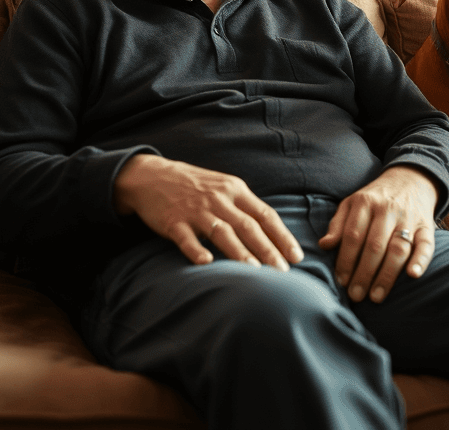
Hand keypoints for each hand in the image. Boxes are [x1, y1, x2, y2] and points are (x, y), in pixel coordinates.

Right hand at [114, 153, 303, 270]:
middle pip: (248, 226)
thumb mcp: (223, 186)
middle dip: (267, 249)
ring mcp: (195, 210)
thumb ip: (244, 206)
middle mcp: (218, 198)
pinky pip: (186, 238)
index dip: (282, 236)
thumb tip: (273, 233)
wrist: (152, 176)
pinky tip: (206, 263)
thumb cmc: (194, 185)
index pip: (264, 214)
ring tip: (254, 271)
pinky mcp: (173, 221)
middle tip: (282, 271)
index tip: (296, 256)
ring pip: (222, 232)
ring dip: (239, 252)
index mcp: (234, 189)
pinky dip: (196, 250)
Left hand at [319, 165, 436, 302]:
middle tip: (356, 295)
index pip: (353, 235)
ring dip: (387, 275)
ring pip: (398, 248)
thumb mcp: (352, 204)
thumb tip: (324, 245)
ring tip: (376, 297)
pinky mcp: (427, 226)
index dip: (346, 260)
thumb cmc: (375, 199)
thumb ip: (338, 225)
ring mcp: (408, 218)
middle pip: (374, 245)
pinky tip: (413, 275)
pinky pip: (425, 244)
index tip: (341, 281)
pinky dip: (421, 260)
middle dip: (364, 274)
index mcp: (365, 203)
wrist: (409, 180)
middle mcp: (387, 209)